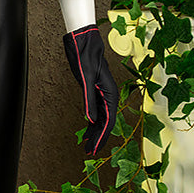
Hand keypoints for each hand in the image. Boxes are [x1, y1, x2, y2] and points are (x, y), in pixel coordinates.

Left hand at [62, 24, 120, 155]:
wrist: (83, 40)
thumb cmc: (85, 55)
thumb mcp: (86, 78)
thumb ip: (89, 99)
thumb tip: (91, 120)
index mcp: (110, 92)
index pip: (108, 120)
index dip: (102, 136)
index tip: (95, 148)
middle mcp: (109, 94)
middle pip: (106, 121)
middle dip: (98, 137)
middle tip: (89, 151)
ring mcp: (102, 93)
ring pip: (101, 117)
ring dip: (95, 132)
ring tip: (87, 145)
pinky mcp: (95, 90)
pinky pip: (96, 110)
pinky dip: (92, 122)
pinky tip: (87, 129)